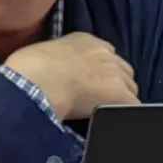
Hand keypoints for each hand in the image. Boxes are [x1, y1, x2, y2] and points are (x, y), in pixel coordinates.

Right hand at [4, 32, 138, 120]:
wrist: (37, 81)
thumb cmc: (29, 70)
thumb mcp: (44, 54)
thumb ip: (59, 60)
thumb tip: (57, 74)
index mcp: (86, 40)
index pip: (106, 54)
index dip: (102, 71)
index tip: (93, 82)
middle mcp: (105, 52)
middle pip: (123, 71)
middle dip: (116, 84)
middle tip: (100, 99)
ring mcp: (115, 72)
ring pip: (130, 89)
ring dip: (120, 99)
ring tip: (104, 113)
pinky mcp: (120, 94)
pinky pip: (133, 107)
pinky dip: (124, 114)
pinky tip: (113, 122)